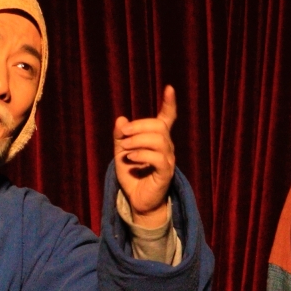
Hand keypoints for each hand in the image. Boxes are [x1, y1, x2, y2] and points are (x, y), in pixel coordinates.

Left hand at [114, 80, 177, 222]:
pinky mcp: (165, 173)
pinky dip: (142, 154)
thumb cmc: (132, 175)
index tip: (169, 88)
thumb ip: (120, 136)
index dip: (169, 103)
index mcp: (158, 139)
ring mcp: (168, 160)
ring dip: (138, 140)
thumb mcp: (121, 152)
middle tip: (123, 134)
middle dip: (139, 125)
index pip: (168, 118)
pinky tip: (131, 159)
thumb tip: (121, 119)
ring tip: (125, 149)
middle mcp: (167, 147)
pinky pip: (157, 158)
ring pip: (158, 139)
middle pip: (159, 125)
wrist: (137, 202)